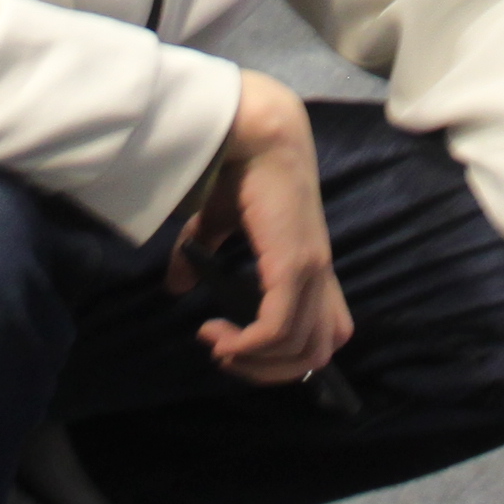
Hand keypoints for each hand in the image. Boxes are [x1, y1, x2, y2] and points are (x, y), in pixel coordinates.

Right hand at [171, 71, 352, 385]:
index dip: (289, 358)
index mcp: (310, 268)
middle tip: (227, 354)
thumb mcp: (216, 223)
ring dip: (252, 360)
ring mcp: (311, 271)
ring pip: (299, 350)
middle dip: (268, 371)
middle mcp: (319, 276)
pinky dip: (248, 344)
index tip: (242, 347)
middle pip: (316, 355)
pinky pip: (278, 328)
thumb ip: (200, 254)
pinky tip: (220, 334)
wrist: (252, 132)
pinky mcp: (294, 265)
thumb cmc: (238, 169)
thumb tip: (176, 286)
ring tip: (217, 341)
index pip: (328, 335)